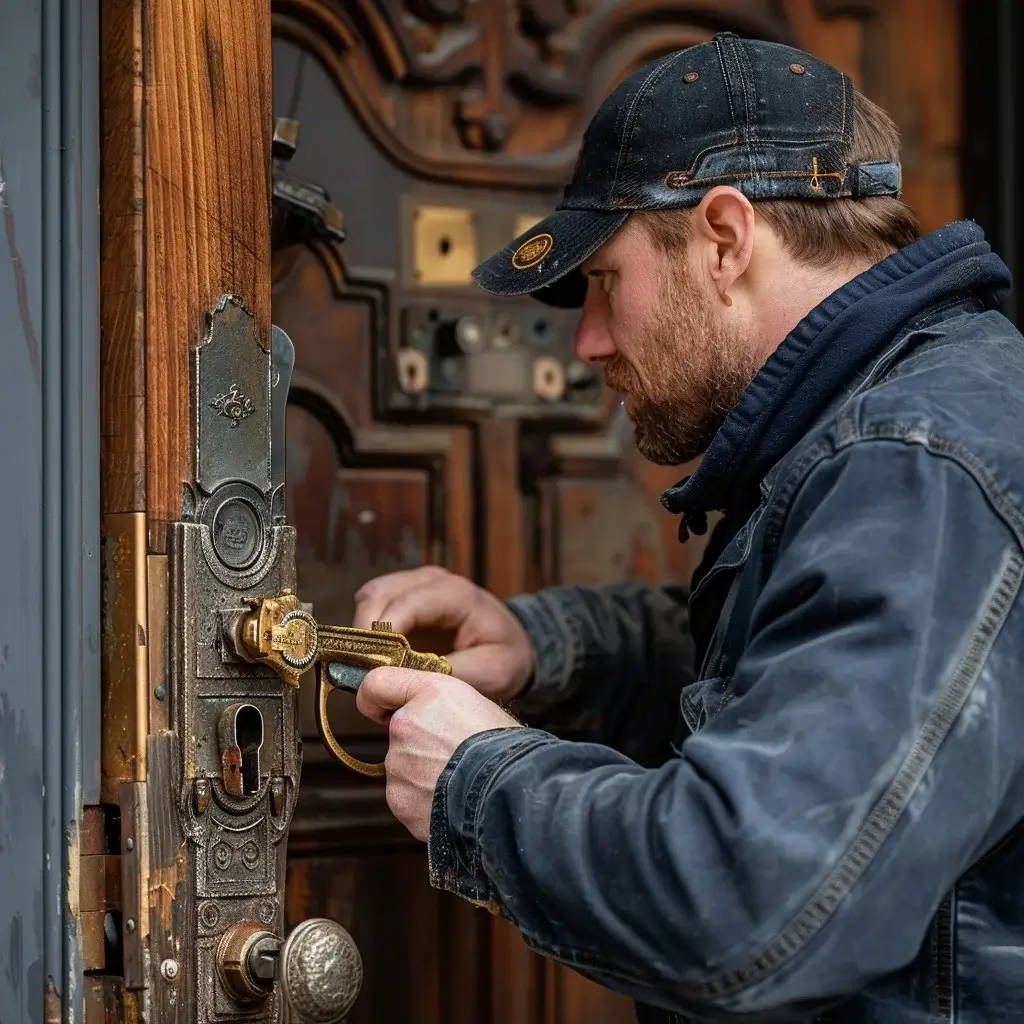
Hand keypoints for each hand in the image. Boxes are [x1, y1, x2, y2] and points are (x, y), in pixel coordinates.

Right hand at [354, 566, 534, 703]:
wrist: (510, 644)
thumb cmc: (503, 656)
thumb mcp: (489, 672)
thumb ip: (449, 673)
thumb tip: (407, 679)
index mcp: (455, 594)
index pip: (408, 603)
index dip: (384, 632)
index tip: (373, 666)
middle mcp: (430, 581)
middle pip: (379, 595)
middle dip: (366, 634)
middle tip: (365, 672)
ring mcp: (413, 583)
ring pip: (369, 597)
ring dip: (362, 631)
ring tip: (368, 666)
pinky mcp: (401, 595)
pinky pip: (371, 605)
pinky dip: (365, 629)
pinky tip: (375, 656)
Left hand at [357, 667, 521, 840]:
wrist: (512, 793)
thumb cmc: (506, 750)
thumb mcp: (476, 705)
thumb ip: (437, 704)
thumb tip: (421, 713)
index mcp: (429, 693)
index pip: (377, 684)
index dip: (375, 697)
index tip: (379, 708)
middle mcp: (406, 724)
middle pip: (399, 734)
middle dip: (420, 745)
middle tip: (456, 755)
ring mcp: (399, 764)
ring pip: (404, 768)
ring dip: (424, 775)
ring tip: (460, 780)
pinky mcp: (399, 799)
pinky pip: (407, 797)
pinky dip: (424, 801)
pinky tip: (452, 800)